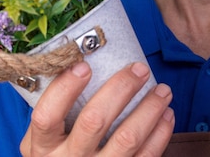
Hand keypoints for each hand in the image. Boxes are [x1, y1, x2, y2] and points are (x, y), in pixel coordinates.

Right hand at [20, 61, 174, 155]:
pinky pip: (146, 156)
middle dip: (121, 89)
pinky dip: (160, 133)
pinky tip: (166, 115)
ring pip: (127, 138)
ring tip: (163, 90)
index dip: (65, 89)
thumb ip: (57, 110)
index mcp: (43, 147)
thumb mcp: (48, 139)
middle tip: (140, 69)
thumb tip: (82, 61)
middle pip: (94, 121)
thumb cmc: (62, 156)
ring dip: (149, 109)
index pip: (47, 115)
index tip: (84, 66)